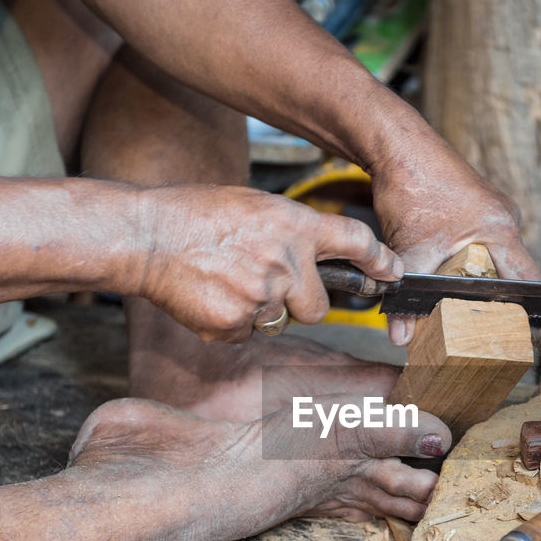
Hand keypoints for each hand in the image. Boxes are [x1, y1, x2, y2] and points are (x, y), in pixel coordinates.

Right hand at [129, 185, 399, 341]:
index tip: (393, 273)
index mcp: (295, 225)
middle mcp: (287, 261)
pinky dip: (231, 323)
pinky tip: (209, 296)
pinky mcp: (237, 322)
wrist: (147, 235)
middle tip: (266, 283)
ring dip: (262, 312)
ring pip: (280, 322)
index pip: (357, 242)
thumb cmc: (197, 215)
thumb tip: (318, 255)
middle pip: (319, 307)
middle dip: (299, 303)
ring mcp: (263, 294)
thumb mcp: (257, 205)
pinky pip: (247, 334)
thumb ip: (293, 232)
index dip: (381, 261)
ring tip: (227, 282)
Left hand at [368, 138, 540, 344]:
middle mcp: (504, 217)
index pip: (528, 281)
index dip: (522, 309)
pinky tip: (447, 272)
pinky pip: (480, 241)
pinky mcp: (474, 205)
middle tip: (481, 325)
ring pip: (494, 256)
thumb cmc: (412, 182)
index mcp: (501, 229)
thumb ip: (407, 296)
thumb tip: (402, 338)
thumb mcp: (410, 249)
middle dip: (496, 299)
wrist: (395, 143)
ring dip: (479, 278)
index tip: (511, 333)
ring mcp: (491, 208)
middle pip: (512, 271)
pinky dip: (467, 260)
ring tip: (461, 303)